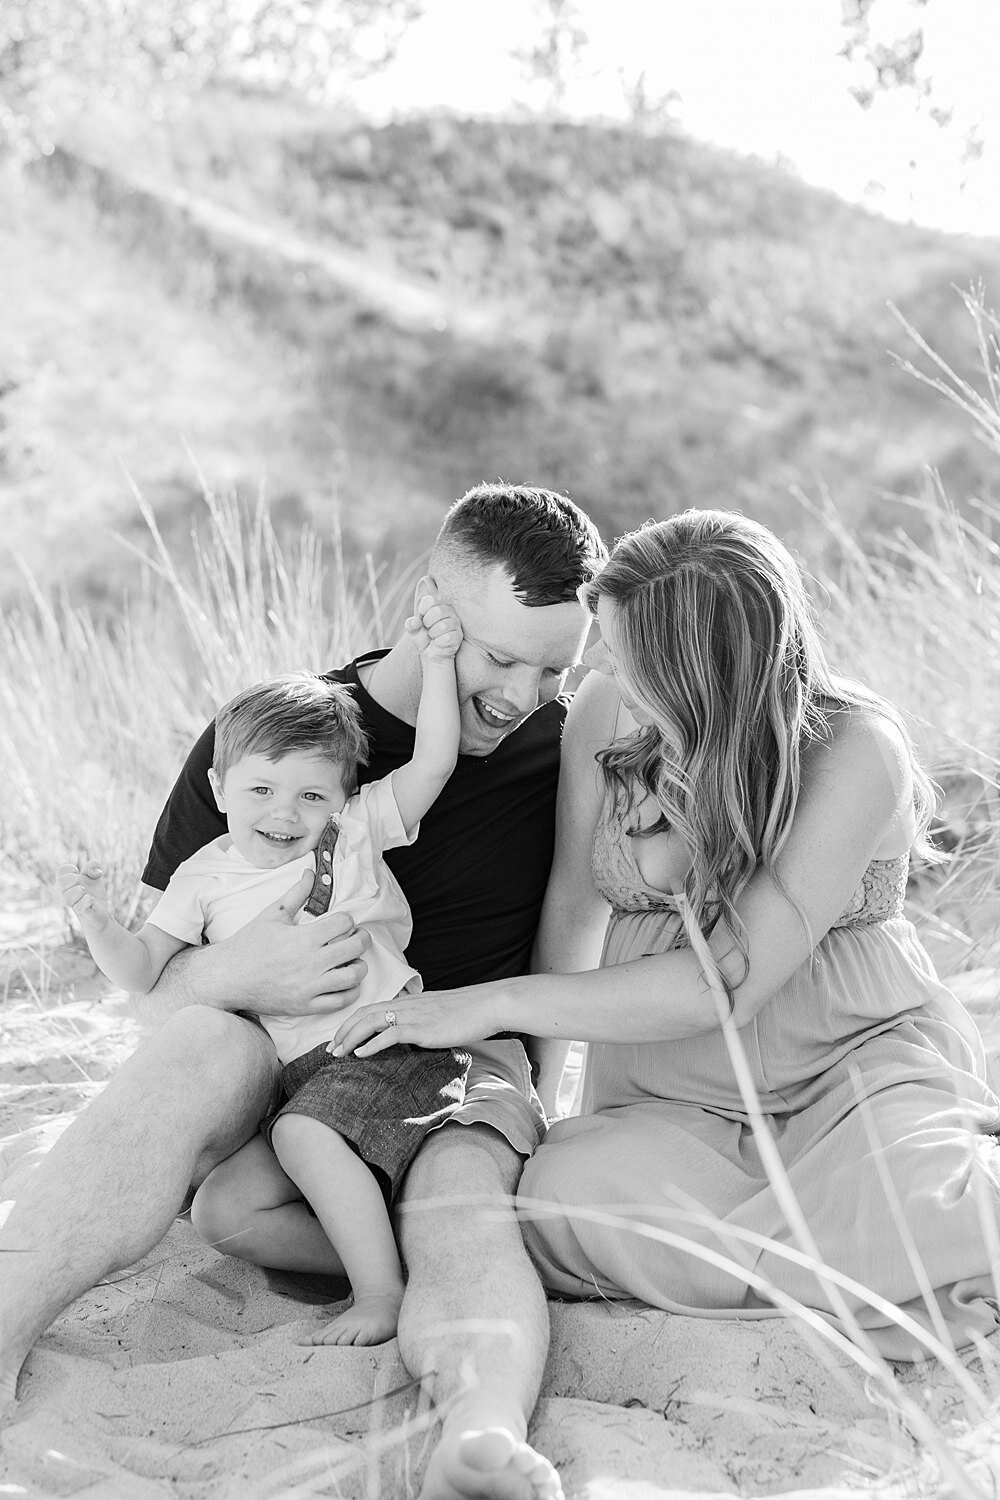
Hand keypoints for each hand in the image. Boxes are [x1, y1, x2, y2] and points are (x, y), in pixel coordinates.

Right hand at [58, 859, 109, 931]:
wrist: (100, 912)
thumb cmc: (94, 892)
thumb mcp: (95, 876)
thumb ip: (93, 866)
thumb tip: (94, 869)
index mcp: (67, 883)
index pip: (59, 872)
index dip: (68, 868)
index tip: (77, 872)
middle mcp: (66, 894)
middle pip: (59, 885)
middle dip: (71, 879)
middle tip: (80, 882)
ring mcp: (74, 904)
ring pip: (65, 899)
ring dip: (77, 891)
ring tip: (84, 891)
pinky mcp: (83, 913)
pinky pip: (80, 907)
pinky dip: (87, 900)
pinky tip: (91, 899)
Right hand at [208, 870, 370, 1016]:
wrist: (228, 977)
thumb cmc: (249, 944)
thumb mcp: (272, 914)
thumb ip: (296, 893)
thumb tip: (311, 872)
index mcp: (304, 937)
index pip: (344, 922)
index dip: (347, 919)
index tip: (343, 922)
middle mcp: (311, 963)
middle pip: (355, 948)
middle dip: (361, 939)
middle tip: (356, 937)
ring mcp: (309, 987)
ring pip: (353, 977)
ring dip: (359, 966)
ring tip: (353, 961)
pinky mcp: (305, 1006)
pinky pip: (340, 1002)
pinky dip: (350, 992)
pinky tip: (345, 983)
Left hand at [329, 983, 504, 1058]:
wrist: (487, 1005)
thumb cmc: (468, 1012)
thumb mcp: (439, 1013)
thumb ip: (423, 1020)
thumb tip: (414, 1034)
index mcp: (409, 1002)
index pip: (372, 1008)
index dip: (353, 1022)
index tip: (341, 1038)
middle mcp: (407, 1005)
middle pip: (365, 1013)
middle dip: (344, 1031)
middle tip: (330, 1050)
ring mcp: (413, 1015)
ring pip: (371, 1021)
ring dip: (350, 1037)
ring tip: (338, 1053)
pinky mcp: (422, 1028)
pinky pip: (390, 1034)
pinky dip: (371, 1044)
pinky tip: (361, 1054)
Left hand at [404, 576, 462, 661]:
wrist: (431, 653)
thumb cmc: (423, 637)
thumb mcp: (413, 631)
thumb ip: (411, 625)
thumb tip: (413, 622)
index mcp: (436, 605)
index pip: (429, 600)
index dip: (422, 611)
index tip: (422, 619)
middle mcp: (448, 611)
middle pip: (437, 611)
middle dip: (428, 623)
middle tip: (428, 629)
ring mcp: (455, 623)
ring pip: (443, 626)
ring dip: (433, 634)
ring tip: (433, 636)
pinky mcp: (458, 636)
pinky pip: (447, 638)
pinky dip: (439, 642)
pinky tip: (439, 642)